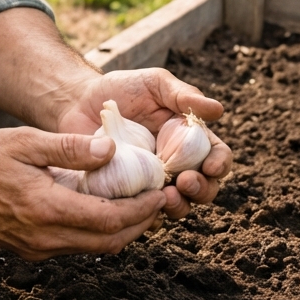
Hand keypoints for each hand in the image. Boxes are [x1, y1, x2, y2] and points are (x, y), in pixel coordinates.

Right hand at [0, 126, 165, 260]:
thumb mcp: (23, 142)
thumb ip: (68, 148)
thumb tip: (111, 149)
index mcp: (47, 209)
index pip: (110, 219)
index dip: (142, 208)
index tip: (159, 191)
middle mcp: (45, 238)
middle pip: (110, 241)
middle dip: (141, 223)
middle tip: (159, 201)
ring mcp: (38, 249)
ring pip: (95, 248)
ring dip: (121, 230)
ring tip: (138, 204)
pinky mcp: (31, 251)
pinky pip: (75, 246)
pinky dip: (97, 232)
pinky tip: (101, 209)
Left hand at [53, 68, 232, 219]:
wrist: (80, 102)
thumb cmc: (121, 88)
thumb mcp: (154, 83)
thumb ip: (183, 95)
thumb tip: (218, 109)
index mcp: (189, 139)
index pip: (216, 156)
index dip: (219, 163)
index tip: (210, 166)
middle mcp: (177, 164)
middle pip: (204, 187)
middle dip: (201, 189)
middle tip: (186, 182)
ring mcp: (153, 181)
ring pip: (178, 205)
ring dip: (179, 206)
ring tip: (166, 196)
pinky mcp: (129, 192)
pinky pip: (144, 213)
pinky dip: (148, 215)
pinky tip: (141, 208)